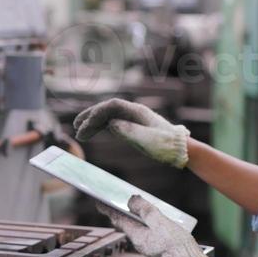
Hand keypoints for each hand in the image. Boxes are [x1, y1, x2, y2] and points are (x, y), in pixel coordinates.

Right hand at [73, 99, 188, 167]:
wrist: (181, 150)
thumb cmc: (166, 145)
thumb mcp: (148, 139)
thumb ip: (129, 130)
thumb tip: (111, 124)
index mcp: (137, 111)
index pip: (111, 106)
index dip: (95, 114)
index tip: (84, 127)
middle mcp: (133, 112)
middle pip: (107, 109)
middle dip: (90, 116)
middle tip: (75, 127)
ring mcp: (133, 119)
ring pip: (108, 116)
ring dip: (93, 123)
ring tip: (80, 134)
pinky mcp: (133, 127)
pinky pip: (112, 124)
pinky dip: (101, 128)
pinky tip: (93, 134)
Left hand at [97, 196, 210, 256]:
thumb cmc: (176, 246)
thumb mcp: (160, 223)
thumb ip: (145, 211)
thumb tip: (131, 201)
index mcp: (137, 236)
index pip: (119, 220)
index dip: (108, 210)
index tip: (99, 203)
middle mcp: (140, 243)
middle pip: (126, 226)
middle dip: (119, 215)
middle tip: (113, 206)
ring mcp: (149, 247)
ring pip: (137, 231)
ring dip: (132, 220)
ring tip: (131, 211)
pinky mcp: (159, 249)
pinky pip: (147, 234)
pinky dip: (144, 226)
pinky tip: (151, 223)